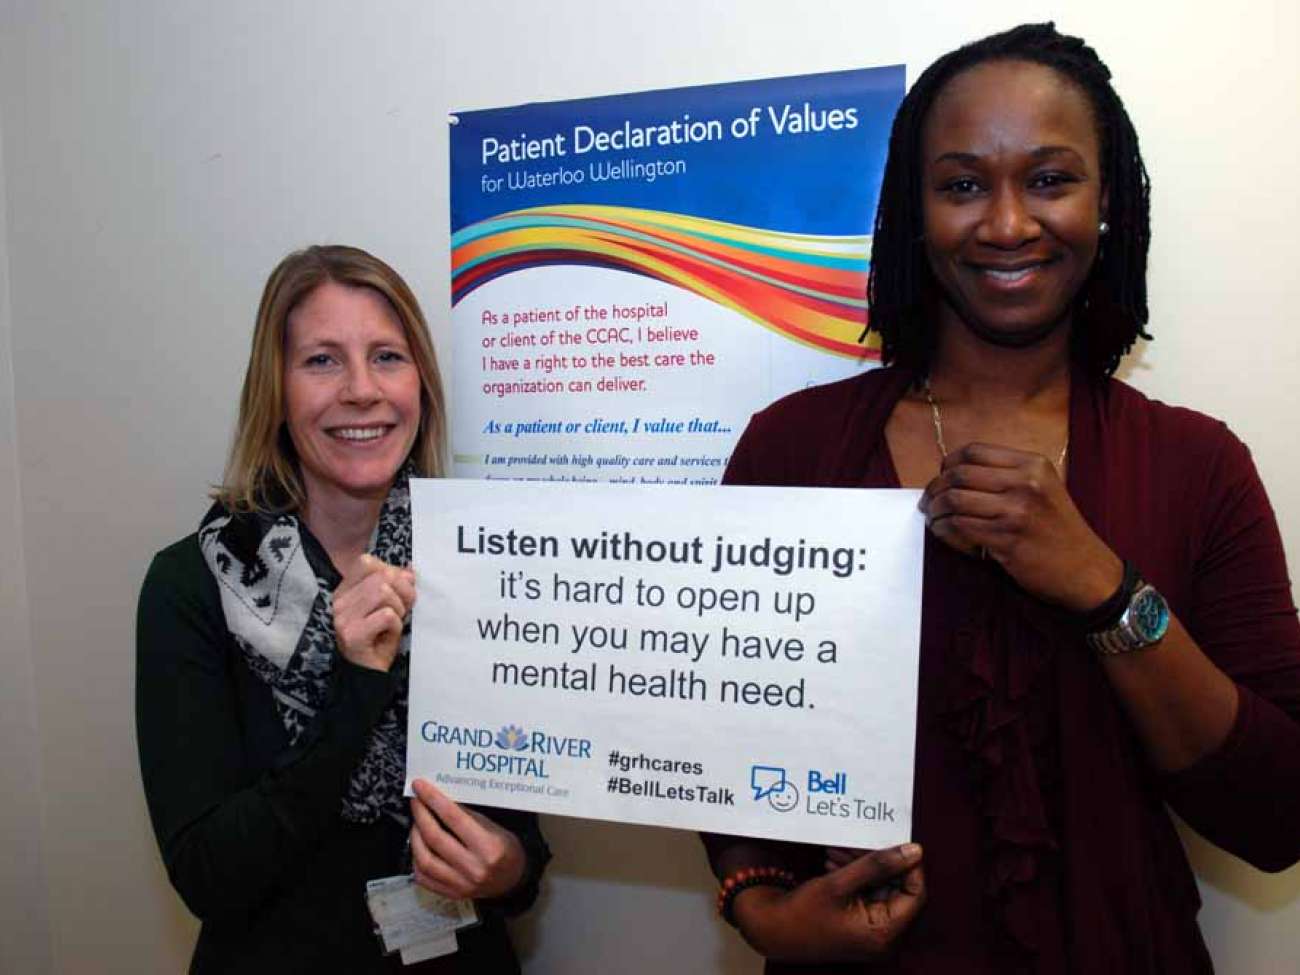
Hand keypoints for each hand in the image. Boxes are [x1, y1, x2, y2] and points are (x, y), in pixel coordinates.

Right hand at [332, 554, 414, 671]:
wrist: (367, 674)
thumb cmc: (379, 638)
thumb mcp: (390, 606)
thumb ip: (397, 585)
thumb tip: (410, 570)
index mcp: (344, 590)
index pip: (366, 562)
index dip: (390, 571)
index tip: (397, 591)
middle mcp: (339, 601)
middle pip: (380, 576)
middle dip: (402, 591)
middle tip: (401, 611)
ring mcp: (342, 617)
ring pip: (383, 592)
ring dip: (398, 609)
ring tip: (393, 623)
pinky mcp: (352, 634)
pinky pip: (387, 615)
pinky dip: (396, 625)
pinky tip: (388, 635)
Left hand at [409, 779, 526, 899]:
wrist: (513, 880)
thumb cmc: (505, 849)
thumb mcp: (494, 827)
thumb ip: (467, 816)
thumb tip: (439, 799)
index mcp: (489, 848)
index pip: (454, 818)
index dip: (433, 799)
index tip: (420, 787)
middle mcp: (474, 868)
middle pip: (436, 838)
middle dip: (421, 815)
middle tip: (416, 801)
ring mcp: (461, 885)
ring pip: (425, 860)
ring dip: (415, 837)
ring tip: (416, 823)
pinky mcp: (452, 894)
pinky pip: (424, 877)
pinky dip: (416, 859)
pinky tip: (419, 846)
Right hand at [732, 844, 924, 962]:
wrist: (771, 931)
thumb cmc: (802, 913)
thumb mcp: (839, 884)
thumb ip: (877, 865)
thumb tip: (913, 850)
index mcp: (884, 932)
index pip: (915, 894)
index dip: (909, 866)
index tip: (894, 842)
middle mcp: (882, 936)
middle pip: (897, 890)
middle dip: (879, 863)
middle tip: (859, 841)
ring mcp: (869, 931)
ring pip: (879, 889)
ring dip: (864, 867)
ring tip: (839, 849)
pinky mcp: (857, 925)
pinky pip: (866, 896)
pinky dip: (855, 877)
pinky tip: (835, 862)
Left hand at [919, 443, 1122, 611]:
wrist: (1086, 570)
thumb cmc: (1059, 531)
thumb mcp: (1042, 489)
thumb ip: (1006, 477)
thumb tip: (953, 475)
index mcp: (1032, 464)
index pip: (973, 451)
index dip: (948, 464)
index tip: (941, 478)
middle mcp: (1025, 482)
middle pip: (959, 474)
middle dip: (935, 488)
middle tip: (928, 502)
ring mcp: (1016, 511)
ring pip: (954, 500)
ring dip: (935, 511)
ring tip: (933, 518)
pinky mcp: (1006, 539)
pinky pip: (959, 527)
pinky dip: (943, 530)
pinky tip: (943, 533)